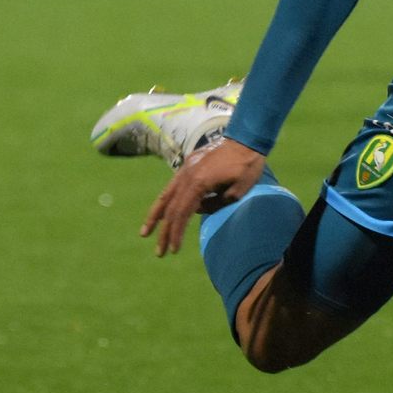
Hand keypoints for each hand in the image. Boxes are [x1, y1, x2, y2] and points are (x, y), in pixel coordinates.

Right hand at [141, 137, 268, 256]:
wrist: (246, 139)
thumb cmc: (247, 166)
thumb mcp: (238, 191)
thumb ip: (215, 204)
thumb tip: (197, 209)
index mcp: (199, 183)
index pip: (181, 213)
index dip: (176, 233)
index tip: (174, 250)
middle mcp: (187, 176)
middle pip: (170, 208)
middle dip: (164, 232)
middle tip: (160, 252)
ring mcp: (186, 170)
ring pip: (165, 196)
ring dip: (155, 216)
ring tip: (145, 233)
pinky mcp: (189, 165)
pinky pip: (173, 186)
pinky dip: (165, 201)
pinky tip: (162, 213)